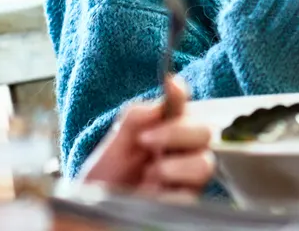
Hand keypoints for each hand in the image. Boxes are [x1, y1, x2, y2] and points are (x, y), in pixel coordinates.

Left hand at [79, 76, 214, 198]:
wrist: (93, 214)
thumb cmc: (104, 181)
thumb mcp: (112, 148)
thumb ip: (133, 121)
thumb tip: (157, 104)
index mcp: (164, 132)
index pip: (180, 106)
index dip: (180, 93)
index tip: (170, 84)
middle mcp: (179, 153)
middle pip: (205, 132)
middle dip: (178, 132)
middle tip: (146, 140)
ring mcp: (183, 179)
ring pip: (205, 164)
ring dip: (178, 165)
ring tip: (151, 172)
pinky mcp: (182, 205)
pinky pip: (191, 196)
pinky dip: (170, 194)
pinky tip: (151, 194)